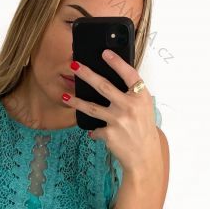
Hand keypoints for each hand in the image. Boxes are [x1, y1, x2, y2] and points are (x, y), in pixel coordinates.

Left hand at [63, 50, 160, 176]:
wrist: (144, 156)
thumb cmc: (143, 129)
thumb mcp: (144, 108)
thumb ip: (131, 95)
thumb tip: (108, 84)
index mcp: (141, 97)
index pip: (129, 74)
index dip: (117, 62)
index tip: (105, 53)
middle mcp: (129, 106)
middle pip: (103, 86)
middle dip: (86, 74)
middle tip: (74, 65)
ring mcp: (118, 120)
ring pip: (91, 107)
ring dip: (76, 101)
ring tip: (64, 97)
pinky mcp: (109, 134)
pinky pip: (96, 129)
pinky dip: (96, 131)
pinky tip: (98, 133)